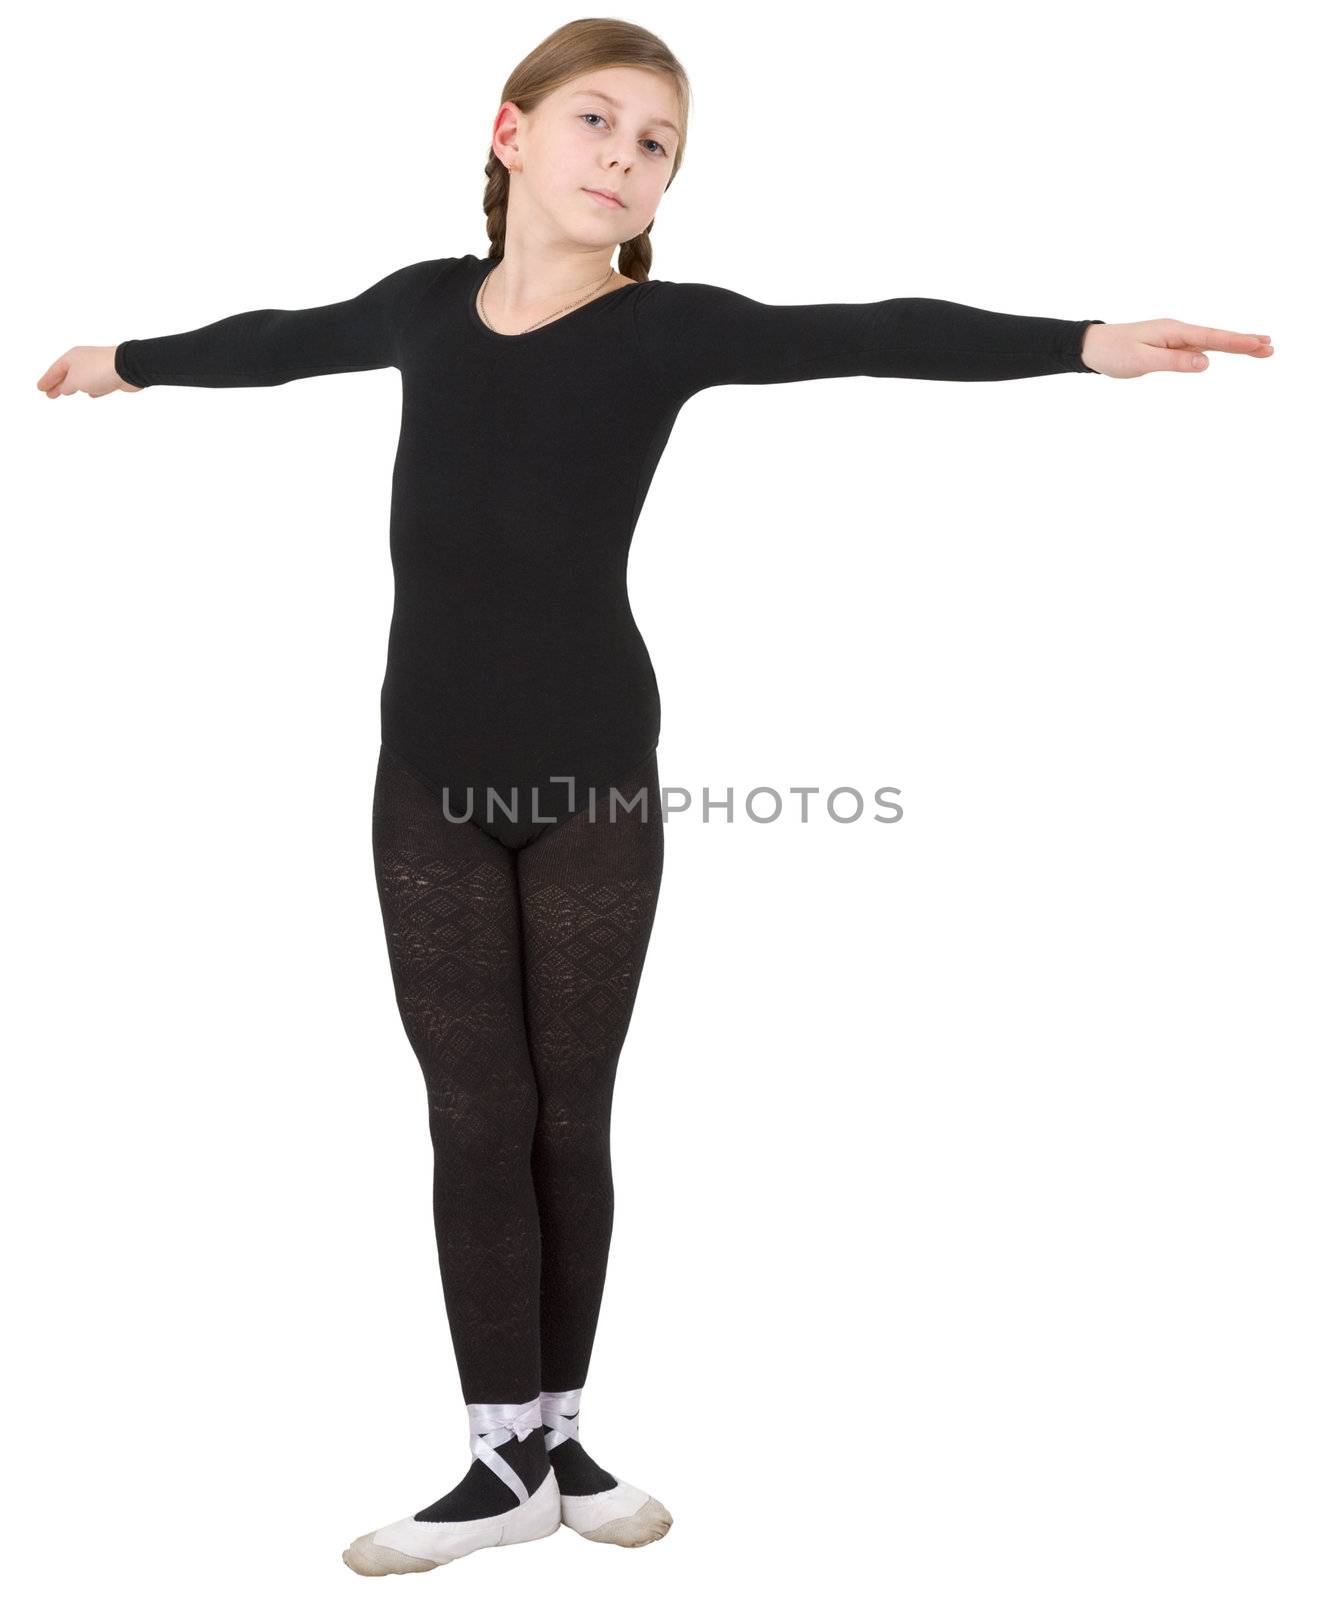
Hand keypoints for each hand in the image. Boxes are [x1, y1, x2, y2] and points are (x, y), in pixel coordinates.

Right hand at [36, 346, 140, 397]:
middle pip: (67, 374)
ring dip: (73, 386)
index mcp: (72, 357)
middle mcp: (84, 360)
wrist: (127, 367)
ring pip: (81, 379)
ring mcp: (98, 367)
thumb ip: (66, 386)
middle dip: (57, 384)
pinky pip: (98, 384)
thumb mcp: (75, 380)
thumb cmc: (97, 371)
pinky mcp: (111, 376)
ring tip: (66, 393)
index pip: (55, 369)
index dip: (47, 380)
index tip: (40, 389)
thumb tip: (64, 389)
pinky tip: (92, 394)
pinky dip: (92, 389)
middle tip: (49, 395)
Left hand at [1081, 320, 1272, 378]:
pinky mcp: (1166, 345)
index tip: (1261, 345)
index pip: (1212, 339)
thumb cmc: (1113, 353)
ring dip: (1233, 345)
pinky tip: (1223, 351)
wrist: (1091, 346)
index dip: (1238, 343)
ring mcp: (1172, 338)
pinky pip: (1196, 347)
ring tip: (1257, 348)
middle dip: (1244, 342)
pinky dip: (1214, 348)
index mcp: (1173, 331)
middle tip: (1271, 348)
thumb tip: (1206, 362)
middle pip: (1216, 338)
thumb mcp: (1142, 360)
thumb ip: (1174, 362)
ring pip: (1209, 342)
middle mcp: (1176, 331)